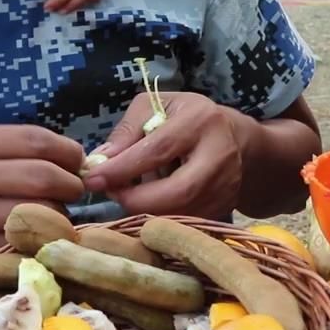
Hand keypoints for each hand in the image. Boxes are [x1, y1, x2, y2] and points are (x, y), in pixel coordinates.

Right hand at [0, 124, 85, 273]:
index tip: (78, 159)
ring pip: (33, 215)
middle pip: (42, 178)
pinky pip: (12, 246)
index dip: (68, 150)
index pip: (35, 141)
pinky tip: (36, 236)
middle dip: (71, 184)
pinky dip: (32, 242)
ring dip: (57, 216)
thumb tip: (54, 152)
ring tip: (58, 213)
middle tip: (76, 188)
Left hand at [81, 92, 250, 218]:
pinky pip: (186, 222)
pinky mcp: (224, 208)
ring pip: (181, 212)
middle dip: (136, 200)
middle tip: (111, 194)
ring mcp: (226, 186)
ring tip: (127, 195)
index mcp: (199, 121)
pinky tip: (147, 204)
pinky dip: (160, 219)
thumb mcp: (156, 107)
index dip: (122, 168)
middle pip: (177, 192)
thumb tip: (100, 161)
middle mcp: (219, 155)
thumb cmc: (187, 118)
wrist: (236, 140)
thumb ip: (127, 131)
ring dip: (146, 211)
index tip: (93, 180)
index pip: (157, 150)